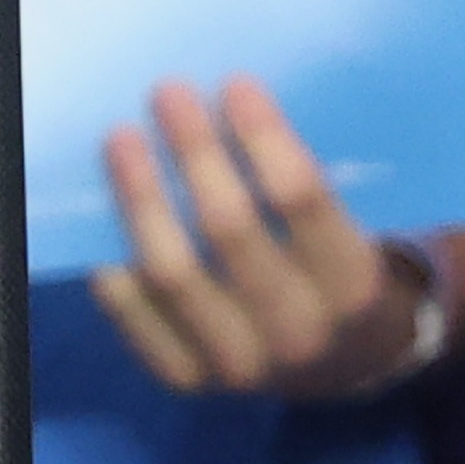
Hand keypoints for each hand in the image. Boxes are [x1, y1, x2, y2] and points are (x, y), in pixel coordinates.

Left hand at [89, 83, 434, 400]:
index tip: (235, 84)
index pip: (302, 198)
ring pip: (171, 269)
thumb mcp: (359, 234)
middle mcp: (296, 330)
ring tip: (123, 139)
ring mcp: (236, 362)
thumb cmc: (346, 272)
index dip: (263, 135)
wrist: (345, 365)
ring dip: (140, 195)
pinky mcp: (186, 379)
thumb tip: (232, 111)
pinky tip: (106, 215)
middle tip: (168, 94)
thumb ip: (312, 190)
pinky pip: (135, 314)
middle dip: (194, 151)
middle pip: (228, 227)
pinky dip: (116, 261)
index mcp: (354, 285)